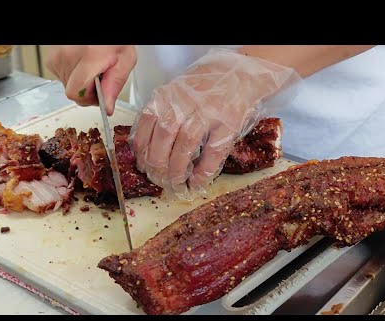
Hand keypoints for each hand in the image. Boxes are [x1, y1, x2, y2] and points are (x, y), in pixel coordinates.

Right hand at [45, 45, 136, 115]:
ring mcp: (58, 57)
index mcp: (88, 57)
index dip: (90, 99)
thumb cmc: (114, 42)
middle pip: (73, 93)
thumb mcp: (125, 61)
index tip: (100, 93)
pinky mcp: (52, 60)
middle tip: (100, 78)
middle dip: (88, 92)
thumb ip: (115, 85)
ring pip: (68, 88)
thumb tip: (107, 107)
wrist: (102, 32)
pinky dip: (74, 77)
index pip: (77, 93)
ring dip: (82, 84)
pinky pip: (63, 80)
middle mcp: (68, 55)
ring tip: (92, 69)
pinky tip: (83, 66)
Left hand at [130, 48, 300, 198]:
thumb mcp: (177, 91)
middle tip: (158, 179)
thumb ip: (161, 112)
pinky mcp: (229, 123)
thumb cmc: (205, 87)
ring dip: (178, 169)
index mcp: (169, 94)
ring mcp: (209, 112)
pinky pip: (213, 152)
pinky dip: (204, 171)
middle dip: (157, 162)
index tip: (143, 165)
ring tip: (175, 183)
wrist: (242, 73)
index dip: (142, 149)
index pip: (147, 122)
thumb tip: (144, 146)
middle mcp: (186, 102)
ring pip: (186, 144)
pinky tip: (197, 182)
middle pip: (164, 135)